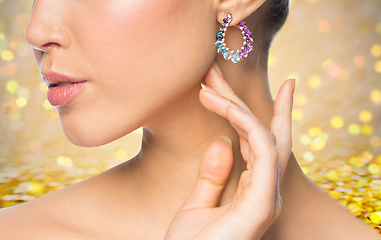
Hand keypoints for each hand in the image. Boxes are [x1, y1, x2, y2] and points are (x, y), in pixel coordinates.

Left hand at [164, 62, 294, 239]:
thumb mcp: (198, 205)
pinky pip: (262, 151)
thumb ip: (212, 175)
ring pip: (264, 136)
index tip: (267, 87)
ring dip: (237, 106)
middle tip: (224, 69)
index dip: (261, 114)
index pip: (262, 146)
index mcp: (254, 192)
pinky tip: (220, 105)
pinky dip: (245, 124)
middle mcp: (266, 191)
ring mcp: (267, 197)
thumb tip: (222, 143)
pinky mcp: (262, 203)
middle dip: (248, 100)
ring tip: (208, 85)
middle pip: (266, 135)